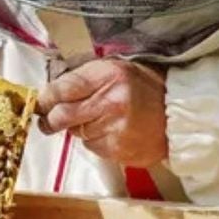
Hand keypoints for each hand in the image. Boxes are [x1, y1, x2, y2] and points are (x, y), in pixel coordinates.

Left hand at [37, 58, 167, 168]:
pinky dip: (94, 140)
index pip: (63, 88)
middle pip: (61, 115)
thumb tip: (52, 90)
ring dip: (77, 128)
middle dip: (50, 119)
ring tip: (97, 119)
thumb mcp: (117, 68)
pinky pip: (92, 146)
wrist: (178, 114)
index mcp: (108, 75)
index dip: (46, 97)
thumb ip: (85, 77)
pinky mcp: (118, 149)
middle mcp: (110, 101)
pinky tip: (110, 131)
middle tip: (47, 119)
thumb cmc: (145, 87)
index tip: (40, 101)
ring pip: (76, 133)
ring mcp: (114, 128)